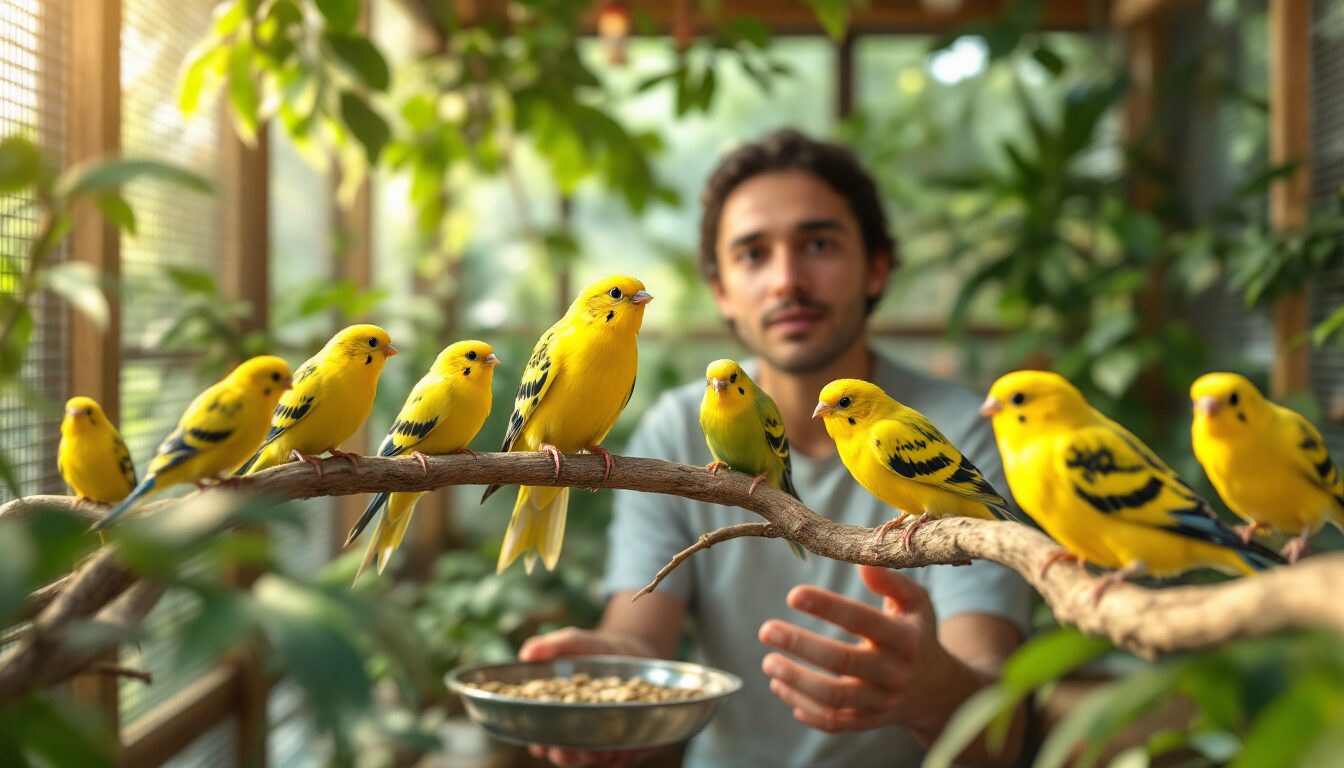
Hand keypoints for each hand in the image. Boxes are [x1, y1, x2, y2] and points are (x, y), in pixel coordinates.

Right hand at [519, 628, 661, 767]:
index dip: (539, 744)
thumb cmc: (592, 650)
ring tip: (594, 749)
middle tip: (563, 748)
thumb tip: (527, 654)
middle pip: (568, 754)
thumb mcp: (572, 643)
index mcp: (557, 717)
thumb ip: (550, 647)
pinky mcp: (631, 739)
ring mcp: (605, 739)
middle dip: (566, 754)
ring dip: (594, 756)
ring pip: (597, 758)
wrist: (630, 650)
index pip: (543, 740)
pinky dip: (626, 751)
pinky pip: (629, 753)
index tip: (538, 743)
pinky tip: (627, 745)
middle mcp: (579, 733)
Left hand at [758, 565, 980, 740]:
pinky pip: (833, 721)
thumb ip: (891, 582)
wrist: (937, 691)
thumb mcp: (916, 604)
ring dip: (796, 681)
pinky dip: (804, 708)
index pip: (864, 621)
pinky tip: (780, 687)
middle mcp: (894, 673)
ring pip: (834, 697)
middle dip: (801, 645)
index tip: (793, 594)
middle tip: (766, 630)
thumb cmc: (917, 635)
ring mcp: (881, 702)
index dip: (828, 607)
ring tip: (768, 662)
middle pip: (843, 662)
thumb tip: (862, 564)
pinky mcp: (868, 722)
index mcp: (905, 639)